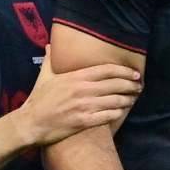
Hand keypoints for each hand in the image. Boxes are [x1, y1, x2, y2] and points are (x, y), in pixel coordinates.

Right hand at [14, 47, 141, 145]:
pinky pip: (107, 116)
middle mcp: (83, 89)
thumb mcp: (44, 76)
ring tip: (133, 99)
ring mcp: (84, 106)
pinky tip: (122, 113)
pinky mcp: (83, 122)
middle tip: (139, 86)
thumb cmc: (38, 100)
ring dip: (127, 100)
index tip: (135, 73)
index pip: (107, 70)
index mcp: (76, 77)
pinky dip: (117, 114)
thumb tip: (50, 45)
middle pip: (115, 84)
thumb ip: (50, 60)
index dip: (124, 71)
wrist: (30, 123)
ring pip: (114, 101)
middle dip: (130, 85)